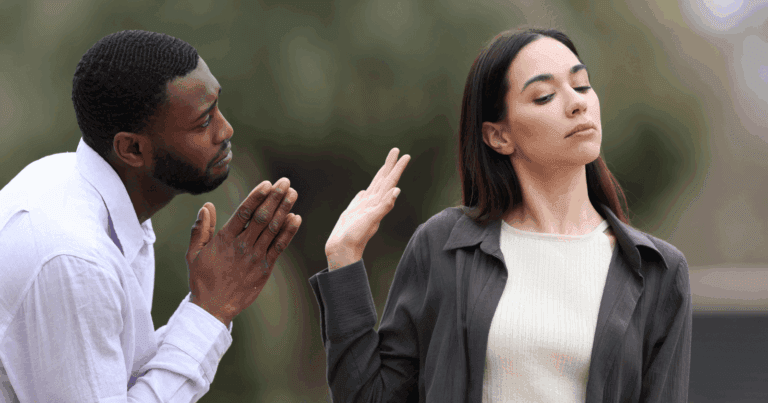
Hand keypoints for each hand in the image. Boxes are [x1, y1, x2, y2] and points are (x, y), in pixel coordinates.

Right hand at [186, 178, 301, 325]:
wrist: (213, 307)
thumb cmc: (202, 279)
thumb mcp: (194, 253)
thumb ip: (201, 229)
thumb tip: (207, 206)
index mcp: (224, 239)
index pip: (243, 213)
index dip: (256, 197)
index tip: (267, 183)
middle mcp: (242, 246)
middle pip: (262, 217)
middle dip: (275, 197)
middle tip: (285, 182)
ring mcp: (255, 257)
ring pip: (273, 229)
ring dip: (284, 209)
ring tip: (293, 193)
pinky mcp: (265, 268)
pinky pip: (279, 247)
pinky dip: (289, 232)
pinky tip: (296, 218)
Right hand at [325, 148, 409, 269]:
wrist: (342, 251)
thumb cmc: (355, 238)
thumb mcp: (371, 221)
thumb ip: (384, 207)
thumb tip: (396, 191)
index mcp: (378, 203)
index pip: (390, 182)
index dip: (397, 168)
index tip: (405, 155)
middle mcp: (373, 204)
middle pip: (384, 180)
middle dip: (390, 165)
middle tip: (396, 150)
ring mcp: (364, 208)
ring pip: (374, 187)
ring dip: (380, 175)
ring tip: (385, 165)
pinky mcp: (354, 213)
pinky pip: (362, 199)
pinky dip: (366, 193)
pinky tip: (366, 191)